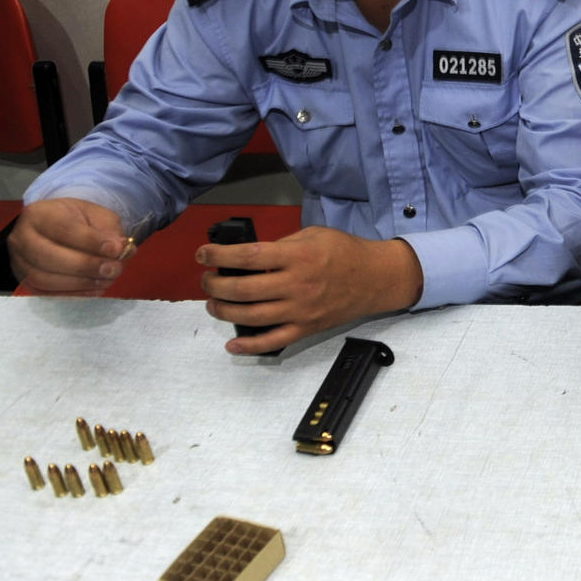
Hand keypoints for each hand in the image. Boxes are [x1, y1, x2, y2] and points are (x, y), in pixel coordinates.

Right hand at [7, 198, 133, 293]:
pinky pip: (45, 293)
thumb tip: (122, 249)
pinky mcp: (25, 281)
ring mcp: (19, 262)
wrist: (56, 227)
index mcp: (39, 214)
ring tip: (107, 279)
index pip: (63, 229)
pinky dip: (73, 294)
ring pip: (44, 279)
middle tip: (114, 269)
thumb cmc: (77, 220)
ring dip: (80, 283)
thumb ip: (109, 229)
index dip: (90, 242)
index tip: (116, 249)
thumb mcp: (96, 215)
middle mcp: (21, 238)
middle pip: (48, 257)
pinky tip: (95, 289)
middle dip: (86, 266)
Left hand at [199, 227, 422, 353]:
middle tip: (206, 280)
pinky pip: (274, 341)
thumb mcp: (314, 234)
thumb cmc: (346, 253)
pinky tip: (232, 344)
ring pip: (251, 316)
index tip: (202, 255)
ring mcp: (301, 310)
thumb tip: (252, 257)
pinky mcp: (306, 328)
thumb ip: (283, 244)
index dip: (219, 256)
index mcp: (298, 257)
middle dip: (215, 285)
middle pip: (243, 289)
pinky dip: (250, 346)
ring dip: (224, 310)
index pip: (248, 257)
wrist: (377, 277)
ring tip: (213, 303)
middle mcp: (297, 285)